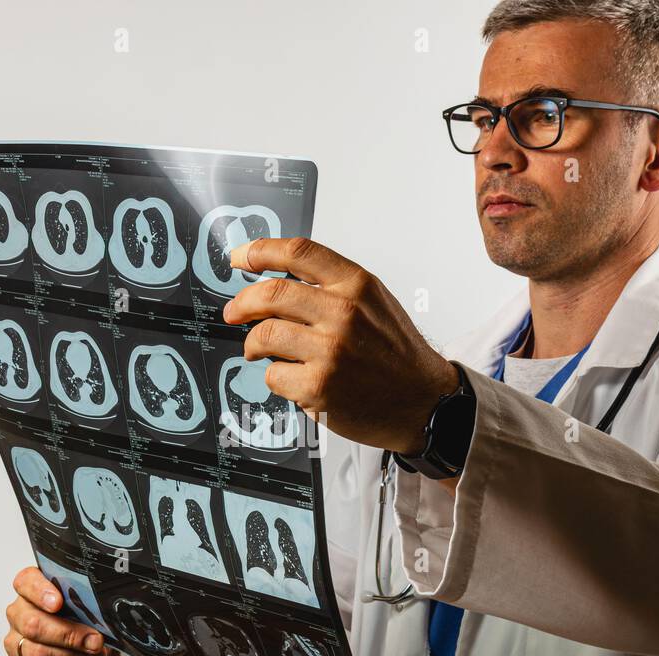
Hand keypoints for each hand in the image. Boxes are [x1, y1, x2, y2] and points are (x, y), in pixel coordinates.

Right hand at [3, 567, 118, 655]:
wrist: (92, 652)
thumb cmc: (87, 623)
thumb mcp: (92, 608)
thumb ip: (90, 607)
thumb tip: (96, 625)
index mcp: (31, 589)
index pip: (26, 582)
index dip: (41, 592)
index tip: (58, 602)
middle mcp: (19, 614)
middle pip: (33, 624)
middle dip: (69, 635)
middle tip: (95, 641)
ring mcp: (14, 642)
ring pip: (37, 653)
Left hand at [223, 237, 458, 454]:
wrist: (424, 401)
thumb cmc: (397, 355)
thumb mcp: (376, 303)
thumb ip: (333, 287)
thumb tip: (279, 281)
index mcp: (357, 286)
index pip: (299, 253)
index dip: (261, 251)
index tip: (241, 257)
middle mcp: (344, 314)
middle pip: (271, 294)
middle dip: (242, 303)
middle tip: (234, 311)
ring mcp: (330, 352)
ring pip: (264, 336)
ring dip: (253, 344)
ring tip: (259, 350)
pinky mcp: (319, 387)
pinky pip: (273, 375)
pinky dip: (275, 377)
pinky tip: (292, 378)